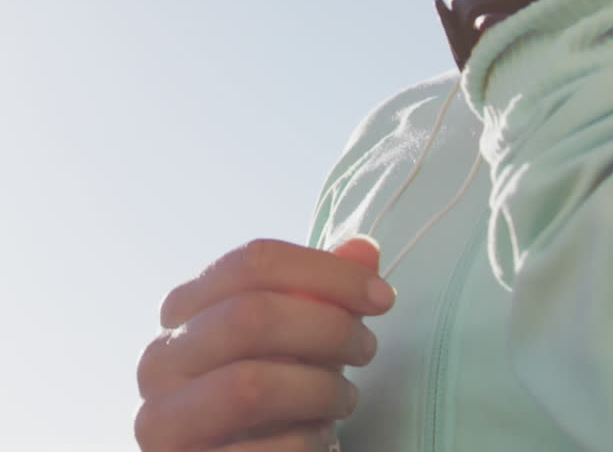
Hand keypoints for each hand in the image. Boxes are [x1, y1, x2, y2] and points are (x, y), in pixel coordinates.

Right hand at [134, 236, 393, 450]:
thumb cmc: (271, 395)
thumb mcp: (294, 339)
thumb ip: (322, 293)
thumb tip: (366, 250)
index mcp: (182, 310)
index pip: (253, 261)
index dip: (326, 271)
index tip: (382, 295)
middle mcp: (160, 360)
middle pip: (250, 315)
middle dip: (326, 327)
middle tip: (367, 347)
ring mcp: (162, 421)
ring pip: (250, 385)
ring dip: (318, 389)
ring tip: (344, 398)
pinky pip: (258, 451)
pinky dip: (305, 442)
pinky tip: (319, 438)